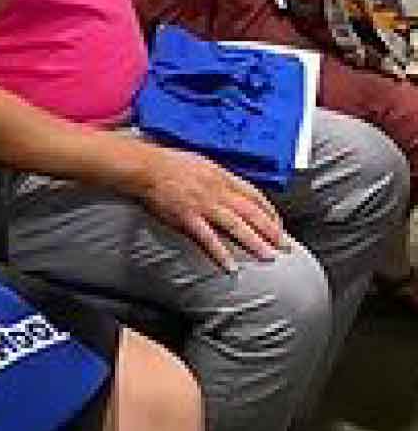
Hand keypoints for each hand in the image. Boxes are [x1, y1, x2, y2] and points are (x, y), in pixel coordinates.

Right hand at [133, 145, 286, 271]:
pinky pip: (208, 239)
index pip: (254, 195)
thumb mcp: (202, 163)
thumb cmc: (171, 163)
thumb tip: (236, 191)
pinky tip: (231, 267)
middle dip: (271, 231)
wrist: (145, 167)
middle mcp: (216, 190)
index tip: (279, 226)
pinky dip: (220, 254)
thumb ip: (221, 178)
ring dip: (254, 243)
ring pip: (235, 226)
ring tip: (268, 257)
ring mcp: (202, 205)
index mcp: (221, 176)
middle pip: (251, 212)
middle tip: (286, 247)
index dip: (270, 212)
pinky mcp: (187, 218)